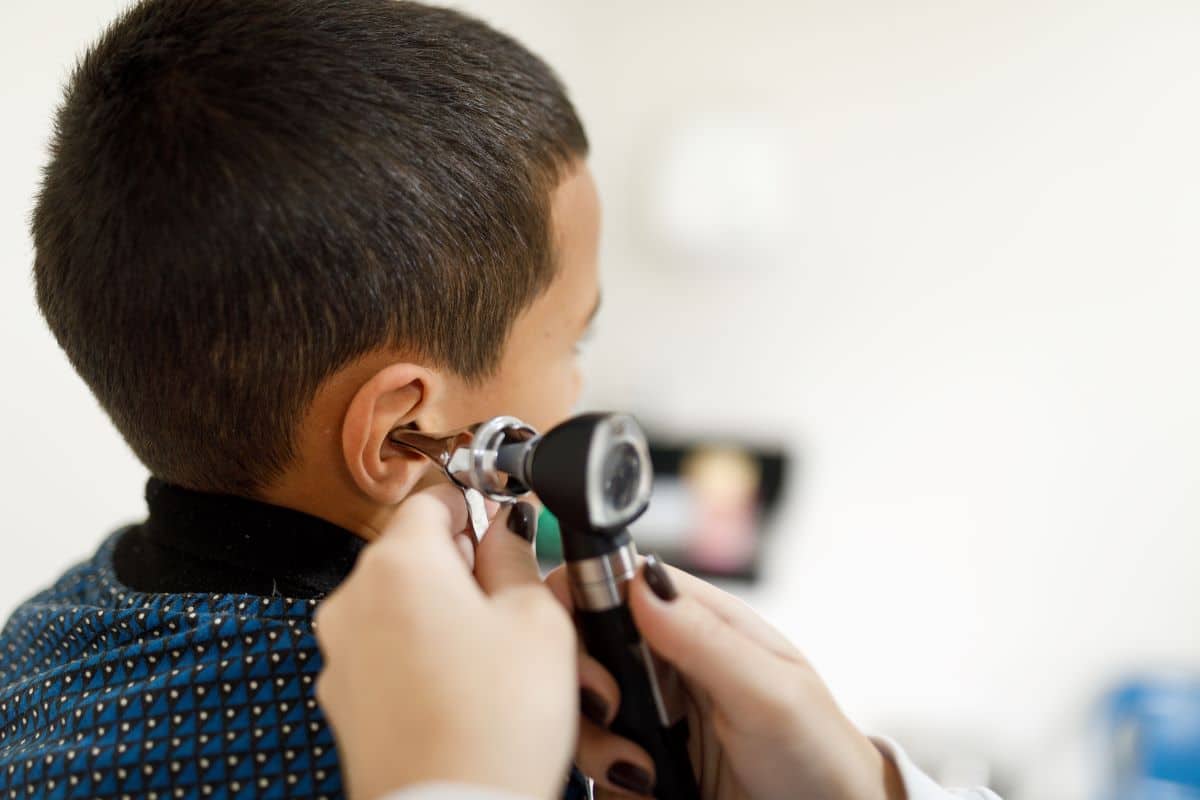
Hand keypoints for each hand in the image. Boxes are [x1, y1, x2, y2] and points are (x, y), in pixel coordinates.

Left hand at [314, 486, 576, 799]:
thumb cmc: (496, 723)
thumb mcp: (537, 619)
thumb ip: (517, 555)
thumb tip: (507, 525)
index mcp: (399, 562)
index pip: (433, 496)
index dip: (476, 505)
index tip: (506, 529)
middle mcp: (353, 598)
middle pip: (412, 552)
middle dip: (463, 567)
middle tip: (515, 603)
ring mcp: (340, 652)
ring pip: (399, 605)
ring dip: (442, 614)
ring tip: (494, 657)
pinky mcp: (342, 699)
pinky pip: (386, 653)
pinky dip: (420, 658)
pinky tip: (462, 691)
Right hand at [547, 557, 903, 799]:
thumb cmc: (818, 752)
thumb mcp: (770, 692)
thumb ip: (705, 638)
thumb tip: (643, 581)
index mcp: (697, 620)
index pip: (615, 581)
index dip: (581, 600)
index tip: (586, 644)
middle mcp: (663, 659)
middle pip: (581, 642)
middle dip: (582, 678)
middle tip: (613, 710)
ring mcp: (648, 711)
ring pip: (578, 704)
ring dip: (595, 738)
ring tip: (642, 769)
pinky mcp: (638, 758)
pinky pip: (591, 758)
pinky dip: (605, 774)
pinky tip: (646, 786)